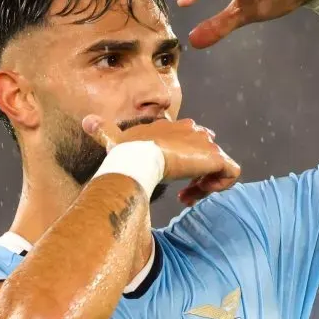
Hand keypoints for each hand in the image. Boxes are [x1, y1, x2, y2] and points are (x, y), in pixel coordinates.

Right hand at [83, 116, 240, 206]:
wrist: (137, 159)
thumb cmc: (125, 152)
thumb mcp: (113, 140)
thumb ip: (103, 130)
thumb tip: (86, 120)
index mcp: (171, 126)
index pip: (188, 136)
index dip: (182, 159)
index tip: (171, 176)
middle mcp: (191, 131)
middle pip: (204, 152)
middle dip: (195, 173)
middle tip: (183, 194)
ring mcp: (205, 144)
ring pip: (217, 164)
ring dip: (205, 183)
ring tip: (189, 197)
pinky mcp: (215, 159)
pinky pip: (232, 172)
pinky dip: (222, 185)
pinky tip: (201, 194)